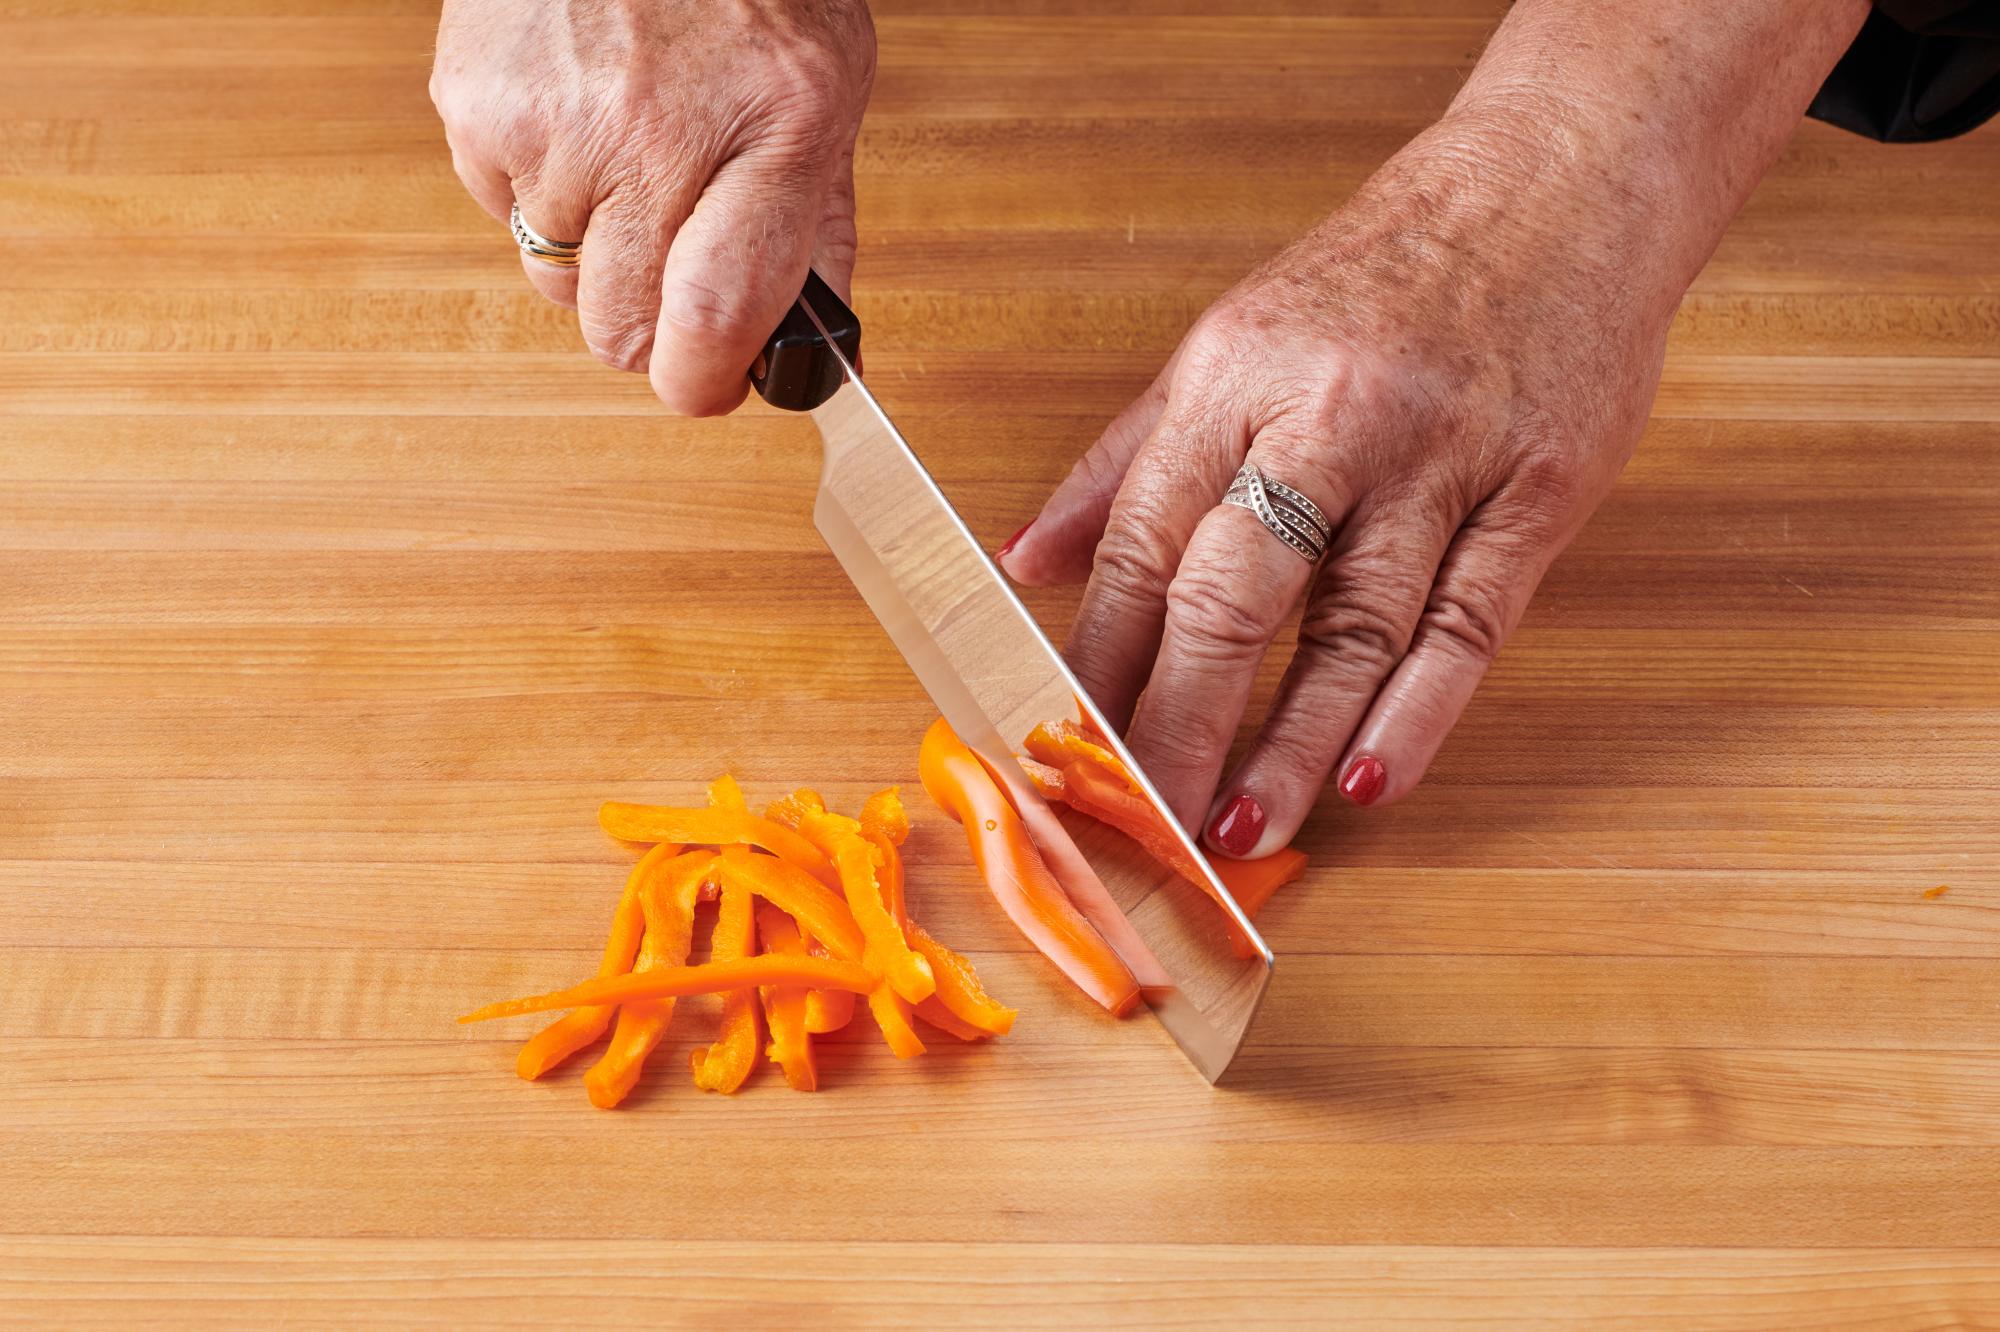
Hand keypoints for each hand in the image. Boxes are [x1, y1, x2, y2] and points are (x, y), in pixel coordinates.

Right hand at [431, 0, 874, 413]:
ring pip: (556, 279)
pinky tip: (574, 113)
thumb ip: (821, 232)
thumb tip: (829, 362)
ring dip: (590, 250)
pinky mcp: (475, 105)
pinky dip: (537, 187)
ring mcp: (554, 119)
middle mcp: (656, 128)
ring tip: (624, 155)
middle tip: (673, 262)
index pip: (714, 314)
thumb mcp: (822, 92)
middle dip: (650, 325)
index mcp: (776, 124)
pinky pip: (501, 211)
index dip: (704, 381)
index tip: (711, 387)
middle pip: (622, 326)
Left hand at [1000, 112, 1675, 856]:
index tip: (1066, 748)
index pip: (1144, 544)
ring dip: (1291, 743)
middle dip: (1177, 722)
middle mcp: (1328, 418)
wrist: (1559, 185)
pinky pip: (1469, 620)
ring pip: (1352, 625)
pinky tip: (1371, 779)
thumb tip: (1023, 564)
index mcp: (1232, 379)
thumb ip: (1124, 464)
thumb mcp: (1228, 344)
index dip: (1099, 659)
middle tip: (1144, 823)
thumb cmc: (1382, 276)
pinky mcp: (1538, 488)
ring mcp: (1441, 456)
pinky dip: (1419, 710)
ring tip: (1239, 829)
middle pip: (1233, 593)